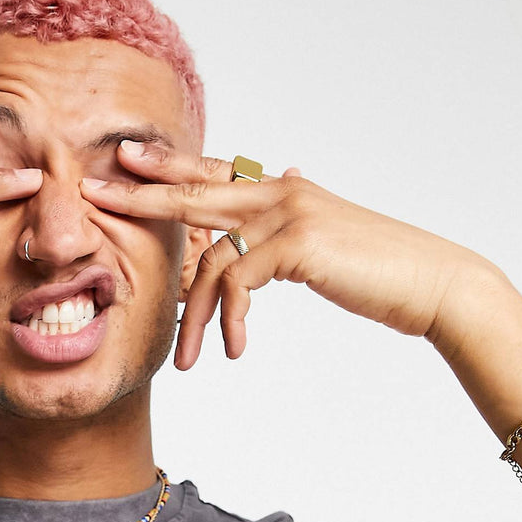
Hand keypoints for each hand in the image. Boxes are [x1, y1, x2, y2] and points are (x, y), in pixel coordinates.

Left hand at [80, 142, 477, 369]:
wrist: (429, 283)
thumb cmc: (376, 272)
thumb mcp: (321, 246)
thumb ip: (288, 228)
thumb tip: (281, 185)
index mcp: (282, 189)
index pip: (214, 172)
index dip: (168, 164)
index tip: (125, 160)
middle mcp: (281, 190)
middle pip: (195, 192)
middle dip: (140, 196)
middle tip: (92, 197)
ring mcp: (289, 211)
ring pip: (212, 259)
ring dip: (193, 318)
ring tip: (185, 362)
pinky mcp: (297, 242)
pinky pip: (239, 281)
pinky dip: (231, 320)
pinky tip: (235, 350)